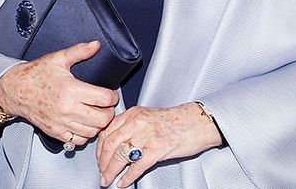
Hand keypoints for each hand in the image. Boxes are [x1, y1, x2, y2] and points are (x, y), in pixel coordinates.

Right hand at [0, 40, 118, 145]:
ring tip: (97, 114)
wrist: (16, 89)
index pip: (104, 99)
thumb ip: (79, 51)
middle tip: (106, 105)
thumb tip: (95, 45)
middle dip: (109, 112)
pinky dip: (85, 135)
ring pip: (92, 132)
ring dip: (98, 124)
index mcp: (71, 90)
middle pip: (102, 119)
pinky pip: (78, 141)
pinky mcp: (56, 132)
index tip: (111, 94)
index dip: (113, 96)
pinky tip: (84, 124)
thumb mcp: (58, 59)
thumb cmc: (35, 74)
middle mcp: (67, 109)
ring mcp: (61, 123)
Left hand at [96, 103, 221, 186]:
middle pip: (110, 144)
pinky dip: (128, 177)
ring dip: (111, 171)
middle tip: (102, 172)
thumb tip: (116, 144)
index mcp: (132, 114)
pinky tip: (123, 183)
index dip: (99, 148)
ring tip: (108, 180)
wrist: (197, 122)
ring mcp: (147, 136)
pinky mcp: (157, 149)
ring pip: (120, 156)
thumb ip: (131, 126)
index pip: (107, 131)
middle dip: (102, 162)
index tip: (98, 158)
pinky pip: (137, 166)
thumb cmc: (175, 121)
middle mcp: (137, 123)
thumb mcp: (147, 117)